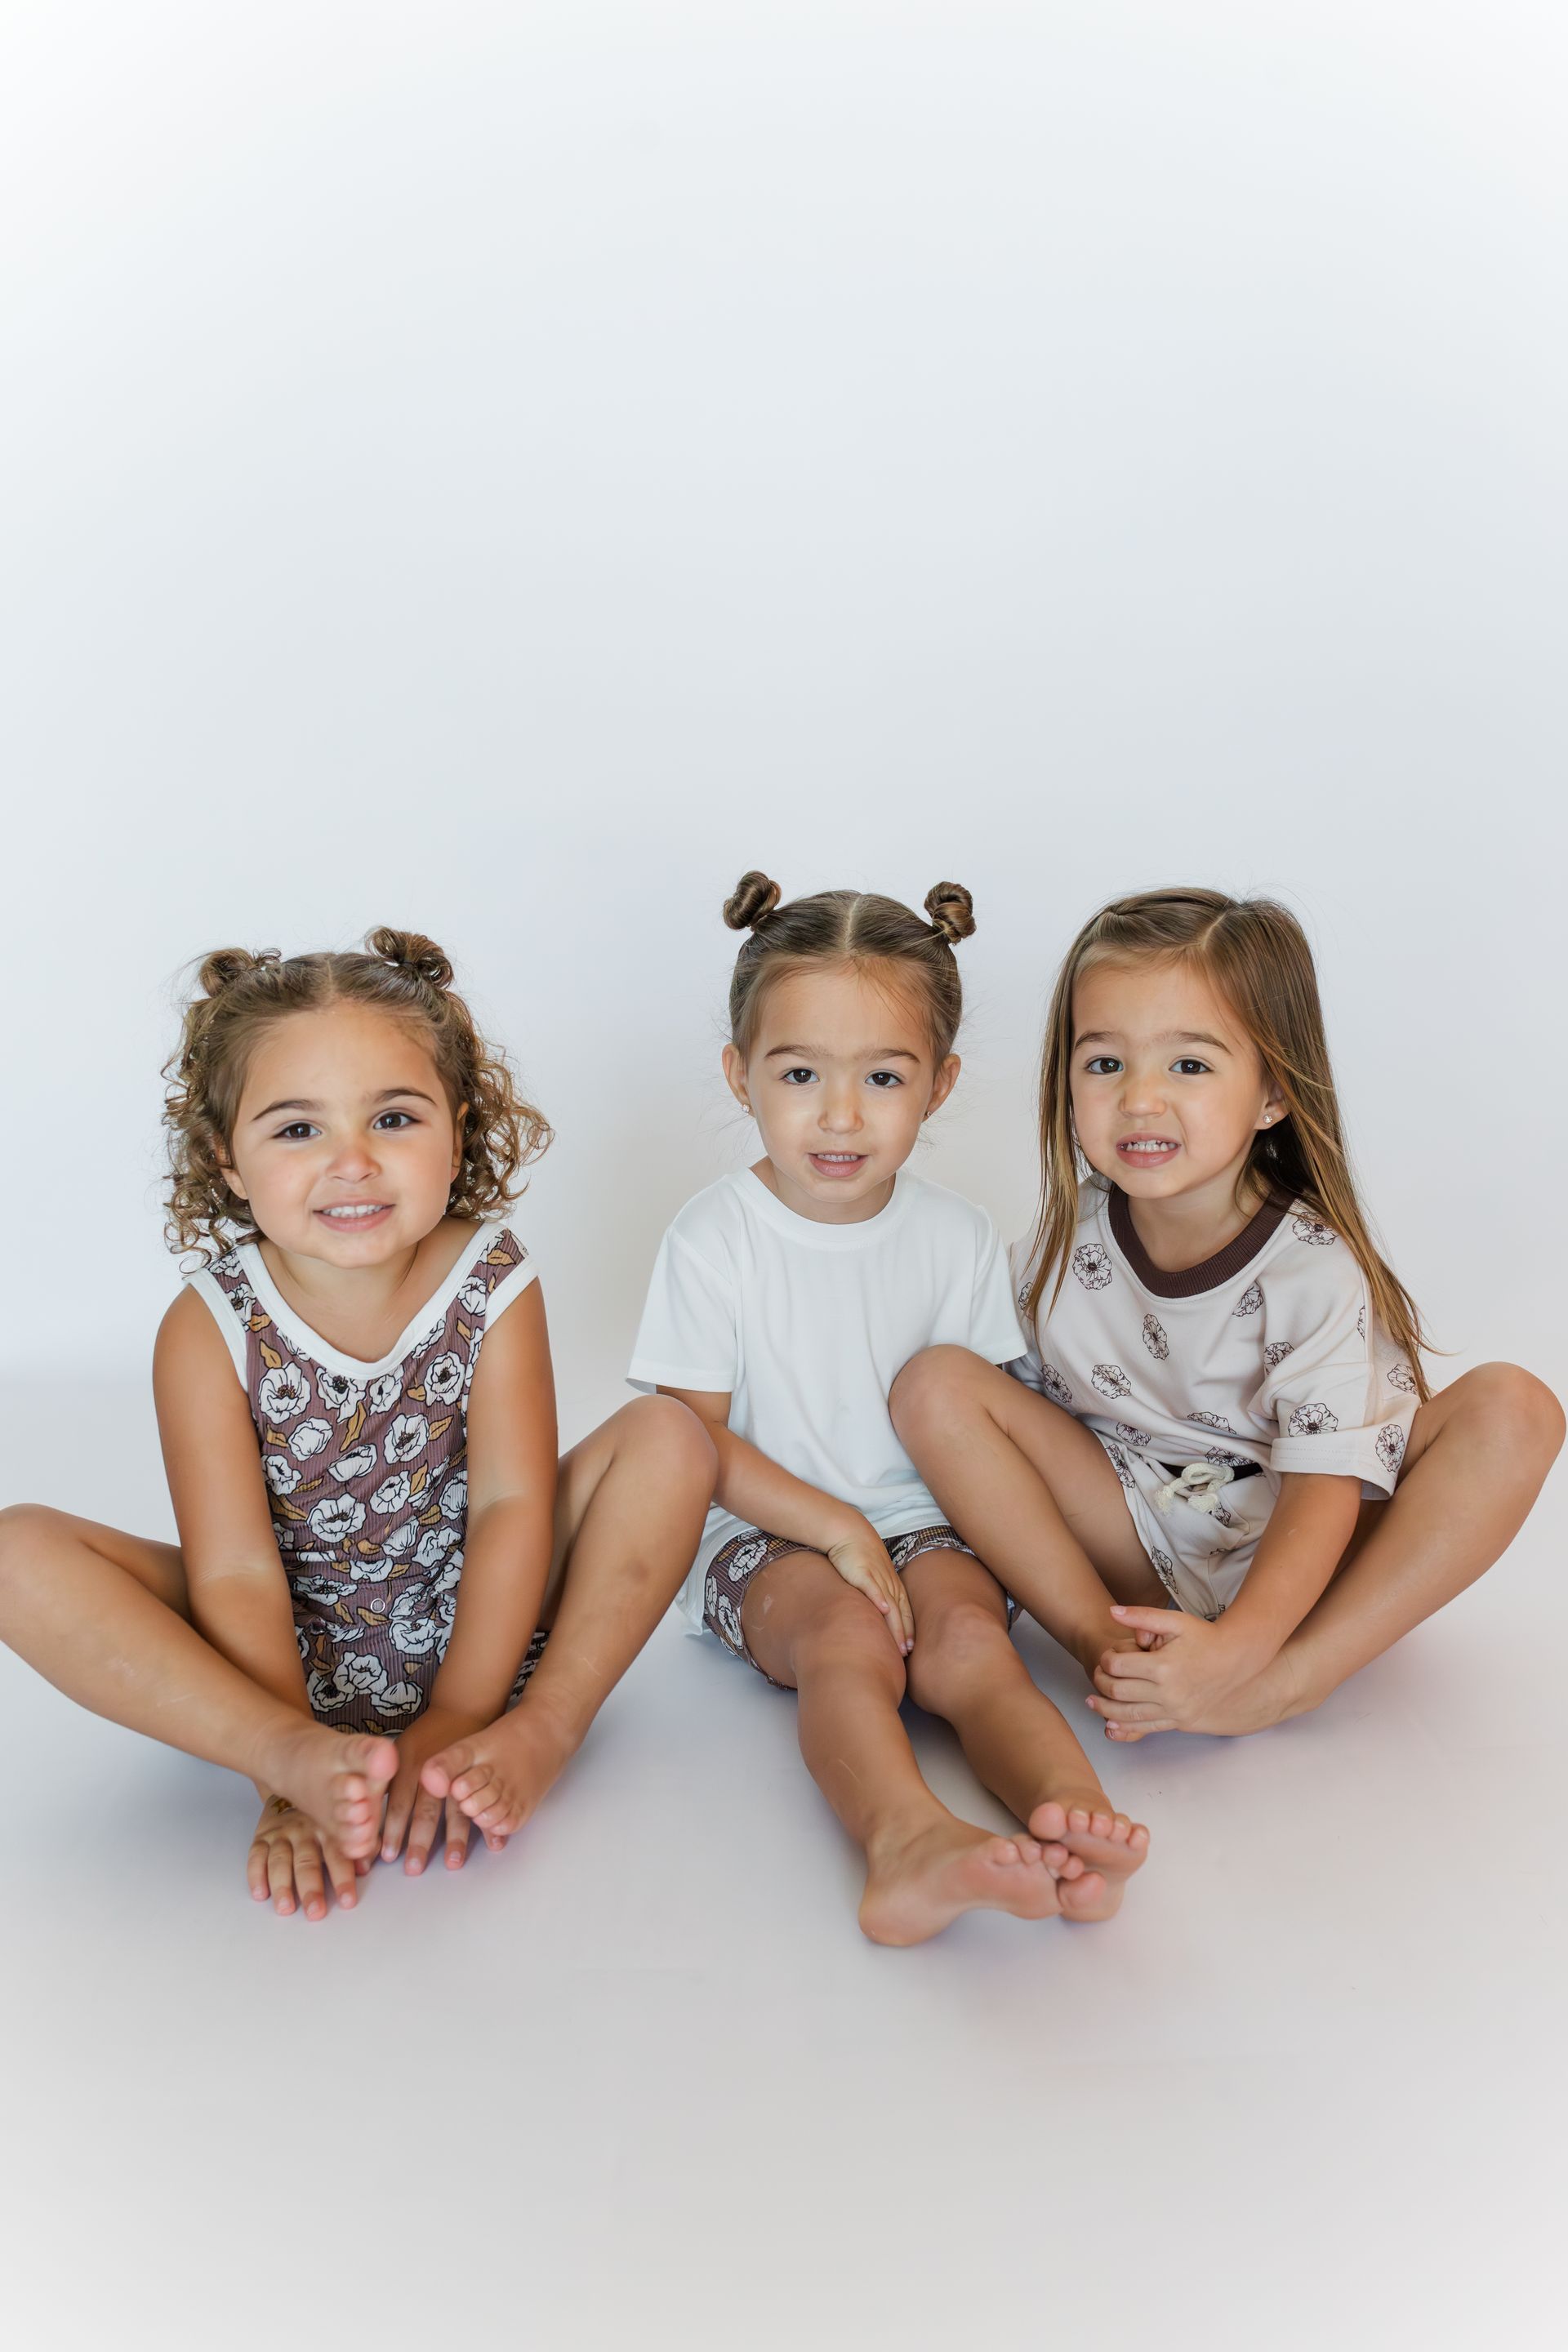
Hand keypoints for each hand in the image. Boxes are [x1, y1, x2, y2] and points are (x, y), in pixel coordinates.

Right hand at [247, 1794, 363, 1919]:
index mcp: (329, 1828)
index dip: (343, 1879)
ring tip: (285, 1908)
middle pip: (307, 1862)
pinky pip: (255, 1855)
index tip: (347, 1902)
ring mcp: (281, 1834)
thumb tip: (365, 1867)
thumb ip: (362, 1844)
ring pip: (280, 1860)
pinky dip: (256, 1875)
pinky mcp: (262, 1837)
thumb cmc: (327, 1815)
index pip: (338, 1855)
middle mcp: (304, 1831)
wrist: (295, 1783)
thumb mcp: (348, 1823)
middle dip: (311, 1889)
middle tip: (315, 1912)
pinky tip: (260, 1894)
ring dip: (282, 1886)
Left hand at [380, 1706, 487, 1873]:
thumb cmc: (427, 1735)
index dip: (391, 1830)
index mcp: (410, 1764)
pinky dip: (490, 1823)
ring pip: (457, 1809)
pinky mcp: (480, 1773)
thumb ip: (385, 1780)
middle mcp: (434, 1769)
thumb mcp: (400, 1749)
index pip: (398, 1802)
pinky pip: (486, 1801)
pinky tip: (493, 1843)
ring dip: (455, 1838)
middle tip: (414, 1869)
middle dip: (419, 1842)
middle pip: (426, 1810)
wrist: (463, 1708)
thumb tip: (365, 1815)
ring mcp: (459, 1771)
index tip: (386, 1856)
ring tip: (452, 1862)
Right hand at [824, 1522, 914, 1653]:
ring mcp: (878, 1578)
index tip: (910, 1649)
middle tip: (907, 1653)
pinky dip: (880, 1599)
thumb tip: (876, 1613)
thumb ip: (875, 1594)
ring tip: (899, 1644)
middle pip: (900, 1613)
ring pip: (890, 1606)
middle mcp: (889, 1583)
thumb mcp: (871, 1577)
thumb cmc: (860, 1556)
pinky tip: (883, 1611)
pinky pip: (873, 1588)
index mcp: (892, 1585)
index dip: (908, 1630)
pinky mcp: (863, 1573)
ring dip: (896, 1626)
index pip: (904, 1611)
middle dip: (904, 1634)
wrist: (849, 1533)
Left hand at [1086, 1606, 1266, 1739]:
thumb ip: (1142, 1616)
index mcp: (1163, 1666)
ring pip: (1128, 1715)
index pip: (1118, 1667)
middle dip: (1101, 1682)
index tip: (1107, 1655)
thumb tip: (1111, 1611)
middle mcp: (1167, 1693)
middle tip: (1095, 1675)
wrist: (1237, 1660)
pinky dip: (1125, 1727)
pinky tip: (1111, 1722)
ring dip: (1105, 1708)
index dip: (1105, 1660)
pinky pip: (1147, 1728)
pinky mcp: (1180, 1721)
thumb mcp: (1175, 1621)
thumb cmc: (1205, 1637)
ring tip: (1092, 1701)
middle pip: (1118, 1692)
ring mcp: (1174, 1711)